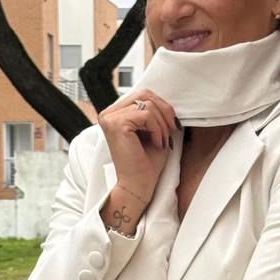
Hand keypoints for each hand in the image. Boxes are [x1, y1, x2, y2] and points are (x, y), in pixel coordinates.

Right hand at [97, 88, 177, 209]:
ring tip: (160, 141)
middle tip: (171, 130)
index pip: (142, 94)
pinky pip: (146, 115)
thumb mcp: (153, 131)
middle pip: (144, 94)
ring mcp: (109, 118)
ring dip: (161, 124)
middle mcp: (108, 113)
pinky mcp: (116, 124)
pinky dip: (156, 129)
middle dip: (164, 111)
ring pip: (147, 104)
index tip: (171, 125)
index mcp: (115, 114)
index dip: (161, 106)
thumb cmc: (146, 163)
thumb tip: (167, 100)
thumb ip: (154, 113)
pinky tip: (156, 143)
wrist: (138, 185)